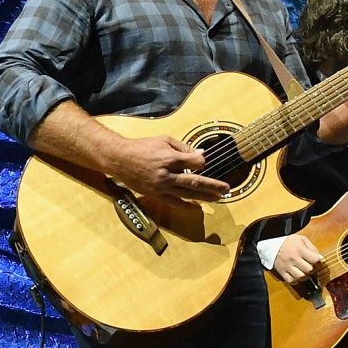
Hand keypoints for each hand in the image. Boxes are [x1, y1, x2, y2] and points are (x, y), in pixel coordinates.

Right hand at [108, 133, 227, 204]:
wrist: (120, 159)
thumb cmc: (142, 147)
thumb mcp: (164, 140)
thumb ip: (184, 148)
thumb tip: (201, 155)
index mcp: (169, 158)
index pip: (195, 163)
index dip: (201, 162)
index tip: (201, 162)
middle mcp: (166, 174)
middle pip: (195, 181)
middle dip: (213, 185)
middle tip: (226, 188)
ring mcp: (161, 186)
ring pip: (187, 194)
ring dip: (204, 197)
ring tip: (218, 198)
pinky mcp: (156, 194)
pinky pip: (174, 202)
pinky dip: (187, 206)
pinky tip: (197, 207)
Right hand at [270, 232, 320, 285]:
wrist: (271, 246)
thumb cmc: (288, 243)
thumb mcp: (302, 239)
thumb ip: (312, 248)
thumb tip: (320, 258)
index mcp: (300, 250)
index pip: (315, 260)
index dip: (319, 263)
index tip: (317, 262)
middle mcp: (294, 259)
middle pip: (309, 270)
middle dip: (313, 270)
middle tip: (312, 268)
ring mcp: (287, 266)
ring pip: (301, 277)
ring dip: (306, 276)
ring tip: (305, 272)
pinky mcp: (282, 272)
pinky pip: (291, 281)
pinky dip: (296, 281)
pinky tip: (297, 276)